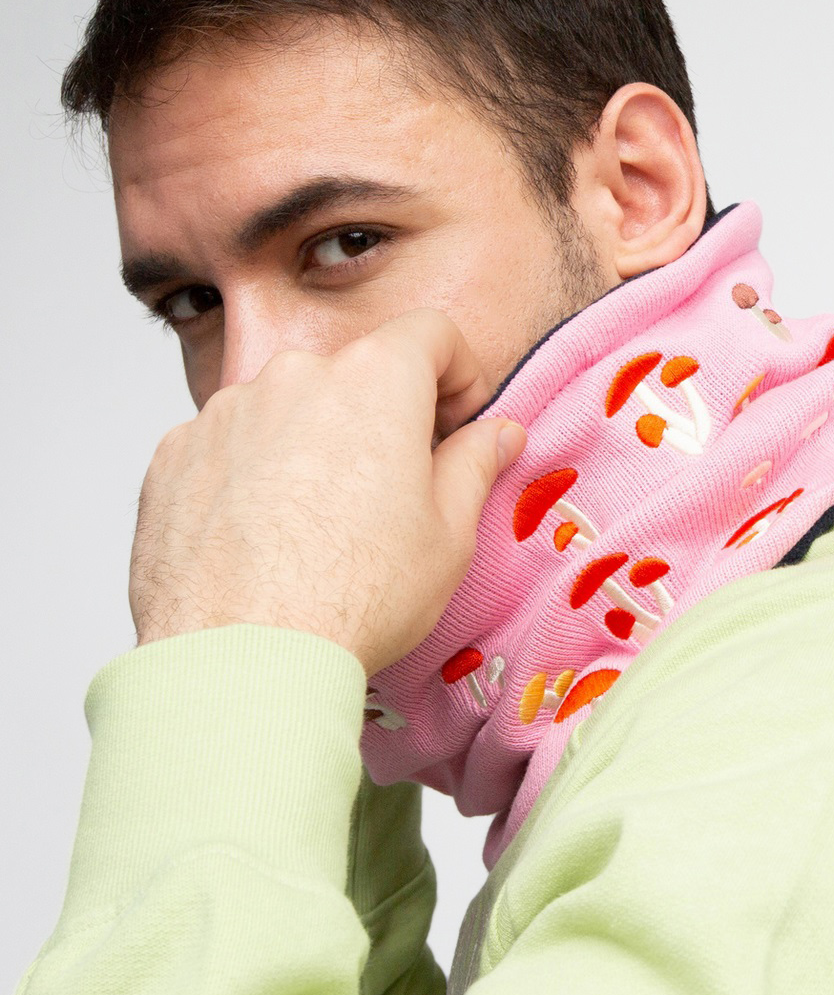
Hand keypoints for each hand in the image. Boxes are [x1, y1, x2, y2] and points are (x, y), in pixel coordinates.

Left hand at [128, 309, 526, 671]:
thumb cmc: (353, 598)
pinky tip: (261, 540)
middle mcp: (293, 375)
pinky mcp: (174, 453)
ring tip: (316, 528)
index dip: (456, 375)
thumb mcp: (448, 536)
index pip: (431, 334)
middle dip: (378, 418)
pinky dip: (249, 475)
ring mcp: (225, 411)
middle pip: (353, 374)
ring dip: (309, 445)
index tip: (455, 426)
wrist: (241, 659)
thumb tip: (497, 434)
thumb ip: (474, 465)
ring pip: (285, 410)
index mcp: (375, 379)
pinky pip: (228, 446)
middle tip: (390, 493)